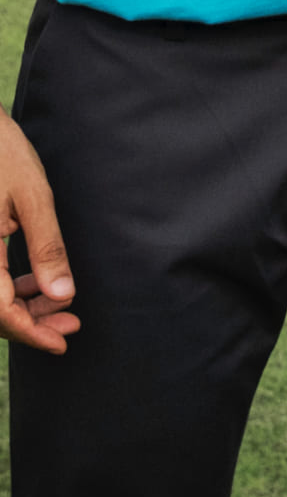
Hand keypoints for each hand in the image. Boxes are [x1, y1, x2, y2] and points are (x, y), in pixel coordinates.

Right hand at [0, 110, 76, 353]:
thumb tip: (63, 294)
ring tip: (62, 307)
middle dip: (29, 324)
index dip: (29, 333)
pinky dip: (11, 288)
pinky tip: (40, 284)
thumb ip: (46, 247)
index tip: (61, 342)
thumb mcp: (32, 197)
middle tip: (70, 325)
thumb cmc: (1, 154)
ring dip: (21, 308)